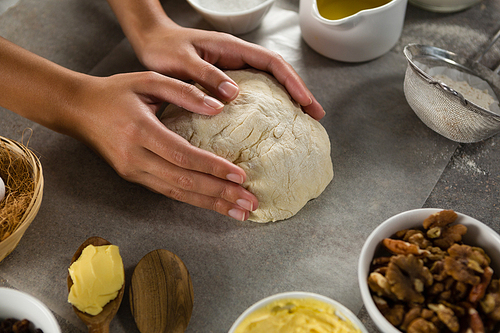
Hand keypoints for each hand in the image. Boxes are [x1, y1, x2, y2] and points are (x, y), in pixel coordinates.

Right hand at [68, 72, 258, 220]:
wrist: (78, 109)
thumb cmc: (116, 92)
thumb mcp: (149, 80)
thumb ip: (184, 92)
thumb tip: (219, 107)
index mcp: (140, 130)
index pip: (182, 155)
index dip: (212, 168)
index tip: (240, 177)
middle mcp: (135, 157)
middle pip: (184, 182)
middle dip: (220, 195)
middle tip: (249, 204)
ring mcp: (133, 171)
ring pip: (178, 193)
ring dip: (210, 204)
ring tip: (238, 212)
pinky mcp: (134, 177)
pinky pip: (168, 192)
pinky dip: (194, 200)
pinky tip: (214, 204)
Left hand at [130, 22, 324, 119]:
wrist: (151, 42)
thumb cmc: (164, 49)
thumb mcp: (183, 62)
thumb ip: (206, 76)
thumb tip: (234, 95)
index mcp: (231, 49)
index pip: (272, 63)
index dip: (292, 82)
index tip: (306, 102)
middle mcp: (237, 57)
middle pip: (278, 73)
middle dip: (299, 93)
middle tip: (315, 116)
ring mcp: (233, 67)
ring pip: (269, 82)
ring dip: (287, 99)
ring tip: (301, 120)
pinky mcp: (225, 78)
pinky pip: (254, 89)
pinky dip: (268, 103)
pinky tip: (271, 119)